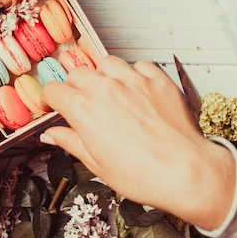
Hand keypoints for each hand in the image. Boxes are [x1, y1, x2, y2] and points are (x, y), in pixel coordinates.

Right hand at [40, 55, 235, 230]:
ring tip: (109, 93)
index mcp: (84, 109)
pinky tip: (135, 91)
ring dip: (102, 75)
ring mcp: (134, 81)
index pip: (54, 90)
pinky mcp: (158, 80)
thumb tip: (51, 135)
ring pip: (106, 63)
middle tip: (82, 104)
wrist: (185, 172)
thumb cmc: (143, 174)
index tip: (54, 106)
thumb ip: (71, 142)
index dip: (50, 99)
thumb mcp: (97, 164)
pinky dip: (133, 74)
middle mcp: (106, 89)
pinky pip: (139, 65)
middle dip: (74, 87)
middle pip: (77, 74)